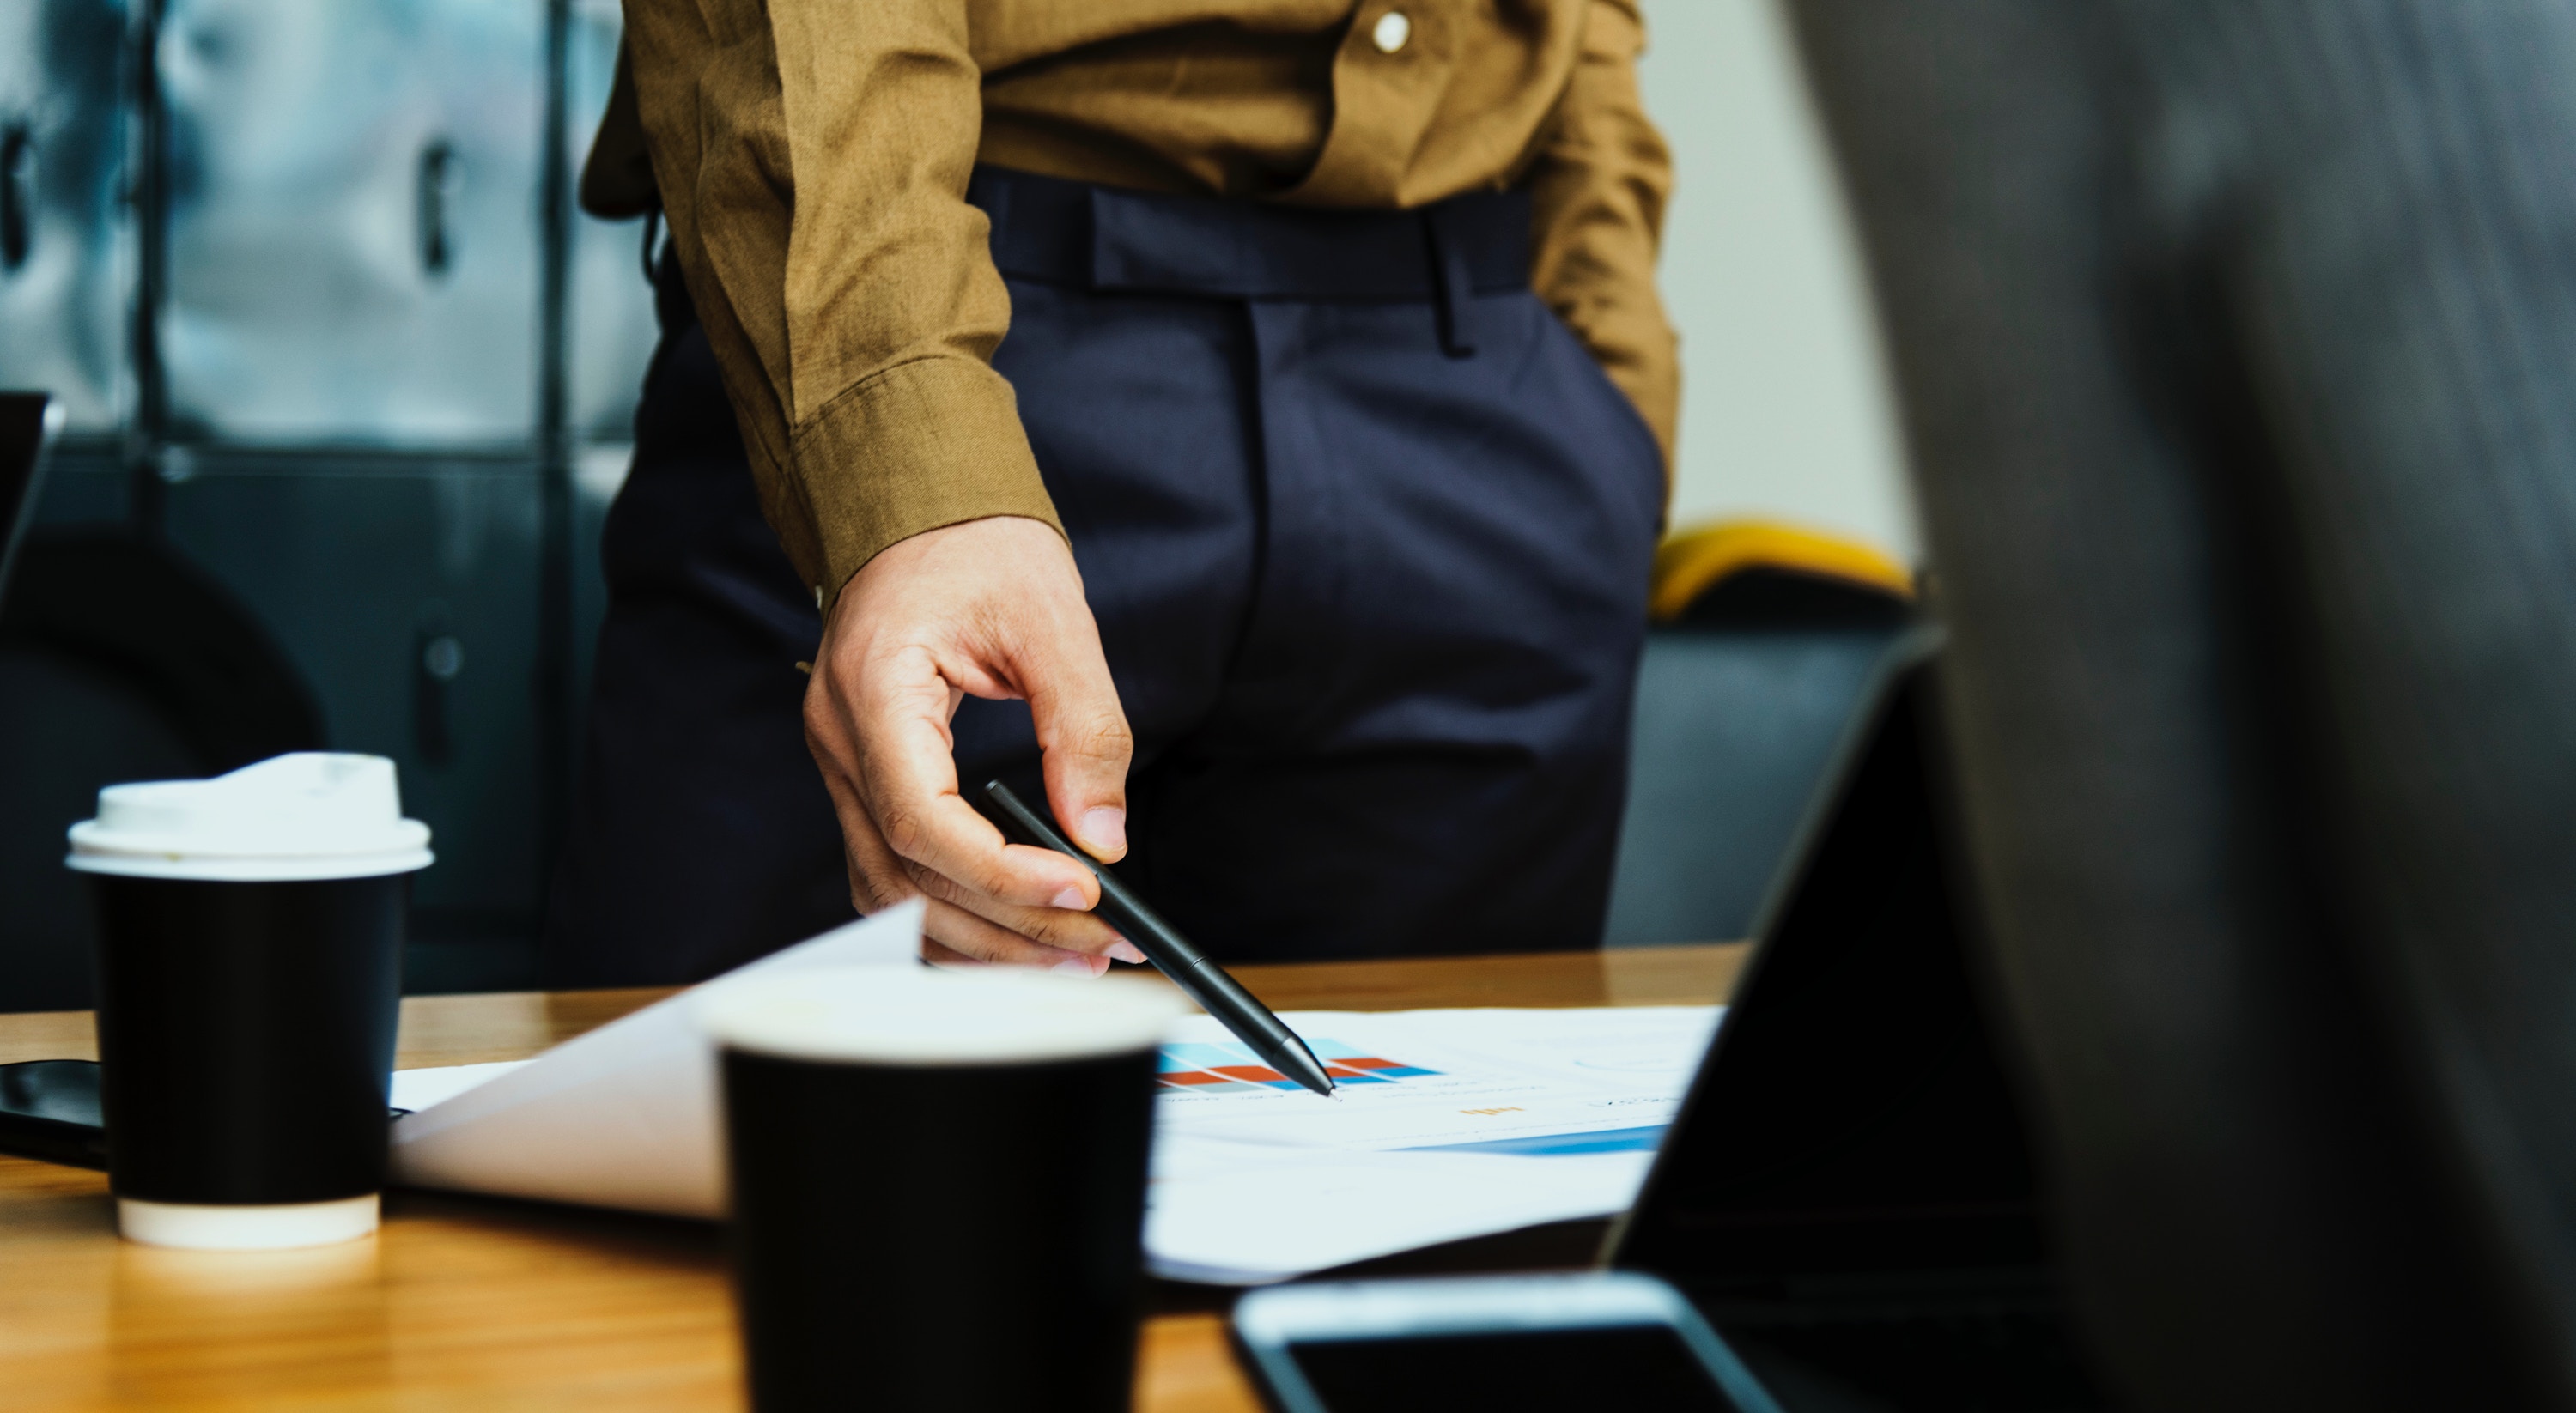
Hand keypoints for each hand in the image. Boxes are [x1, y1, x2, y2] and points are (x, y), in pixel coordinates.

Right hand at [804, 516, 1147, 972]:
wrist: (918, 508)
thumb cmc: (975, 545)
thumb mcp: (1052, 619)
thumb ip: (1083, 728)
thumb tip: (1102, 837)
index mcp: (874, 690)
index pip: (922, 819)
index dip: (1001, 873)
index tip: (1081, 893)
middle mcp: (841, 741)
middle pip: (907, 876)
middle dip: (1009, 926)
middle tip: (1101, 948)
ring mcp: (843, 767)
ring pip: (892, 894)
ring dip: (981, 940)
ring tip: (1069, 958)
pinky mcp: (865, 781)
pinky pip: (894, 874)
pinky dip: (952, 916)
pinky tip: (1014, 932)